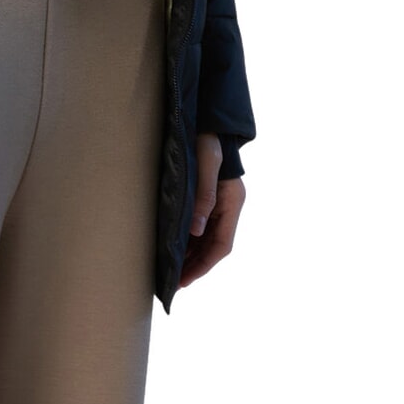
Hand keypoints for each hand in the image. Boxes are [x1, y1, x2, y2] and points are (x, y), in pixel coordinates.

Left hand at [178, 132, 245, 288]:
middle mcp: (228, 206)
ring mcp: (220, 203)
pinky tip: (174, 248)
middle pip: (214, 246)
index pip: (222, 245)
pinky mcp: (207, 198)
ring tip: (171, 272)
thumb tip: (195, 231)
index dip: (204, 265)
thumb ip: (203, 195)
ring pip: (206, 239)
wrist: (208, 120)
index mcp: (232, 201)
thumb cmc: (207, 138)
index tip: (185, 280)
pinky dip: (189, 241)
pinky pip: (200, 227)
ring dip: (191, 256)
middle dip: (195, 266)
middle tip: (173, 283)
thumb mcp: (205, 164)